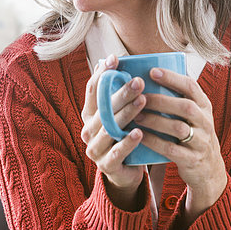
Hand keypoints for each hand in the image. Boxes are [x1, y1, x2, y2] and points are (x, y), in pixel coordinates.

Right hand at [81, 54, 146, 210]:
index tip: (115, 59)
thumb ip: (120, 94)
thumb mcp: (120, 114)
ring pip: (108, 129)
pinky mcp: (106, 165)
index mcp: (89, 114)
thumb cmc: (125, 135)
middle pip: (103, 109)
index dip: (102, 73)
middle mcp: (88, 130)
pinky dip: (127, 142)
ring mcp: (95, 149)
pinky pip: (116, 153)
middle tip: (139, 81)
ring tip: (142, 102)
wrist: (126, 171)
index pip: (92, 90)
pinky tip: (139, 133)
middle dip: (120, 93)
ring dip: (126, 114)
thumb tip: (126, 62)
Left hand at [135, 68, 227, 226]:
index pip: (191, 86)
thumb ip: (178, 98)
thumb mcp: (194, 114)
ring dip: (155, 120)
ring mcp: (201, 141)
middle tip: (139, 96)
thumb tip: (148, 74)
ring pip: (178, 128)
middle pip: (185, 106)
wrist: (209, 168)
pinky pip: (171, 149)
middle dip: (161, 100)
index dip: (172, 78)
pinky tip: (140, 136)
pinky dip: (154, 141)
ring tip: (136, 116)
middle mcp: (206, 121)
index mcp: (204, 106)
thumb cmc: (193, 133)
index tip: (152, 71)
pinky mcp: (192, 159)